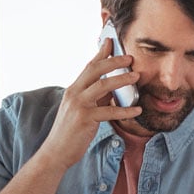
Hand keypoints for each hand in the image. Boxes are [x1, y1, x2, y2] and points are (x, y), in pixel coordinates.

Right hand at [41, 39, 141, 169]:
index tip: (110, 42)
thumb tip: (112, 92)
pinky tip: (137, 110)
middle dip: (113, 61)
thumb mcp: (81, 111)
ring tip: (137, 77)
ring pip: (103, 86)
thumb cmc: (69, 133)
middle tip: (130, 58)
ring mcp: (79, 105)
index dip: (100, 53)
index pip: (88, 66)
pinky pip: (109, 111)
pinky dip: (125, 110)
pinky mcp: (85, 119)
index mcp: (73, 90)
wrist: (56, 152)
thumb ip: (95, 100)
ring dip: (122, 79)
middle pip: (95, 70)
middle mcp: (74, 94)